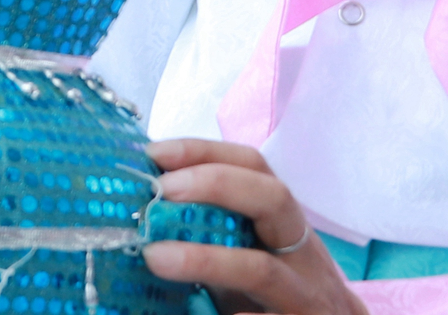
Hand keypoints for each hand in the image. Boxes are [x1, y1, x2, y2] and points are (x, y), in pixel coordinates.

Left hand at [141, 140, 364, 314]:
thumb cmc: (276, 292)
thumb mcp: (250, 251)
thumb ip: (213, 229)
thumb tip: (144, 204)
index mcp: (283, 222)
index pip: (254, 166)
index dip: (205, 152)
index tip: (156, 153)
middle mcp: (300, 251)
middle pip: (273, 200)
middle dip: (217, 185)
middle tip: (162, 192)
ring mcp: (303, 295)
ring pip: (262, 270)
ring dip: (205, 260)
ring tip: (155, 257)